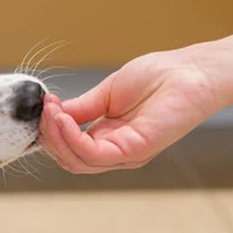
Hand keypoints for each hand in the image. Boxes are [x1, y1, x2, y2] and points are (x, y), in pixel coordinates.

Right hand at [39, 14, 232, 172]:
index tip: (43, 106)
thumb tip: (53, 114)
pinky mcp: (135, 150)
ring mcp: (125, 154)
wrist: (191, 71)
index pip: (71, 148)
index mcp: (109, 138)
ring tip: (50, 111)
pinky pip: (93, 154)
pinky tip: (63, 116)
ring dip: (56, 137)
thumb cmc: (158, 77)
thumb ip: (82, 108)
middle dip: (49, 137)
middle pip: (70, 160)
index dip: (52, 131)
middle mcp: (116, 151)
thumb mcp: (107, 93)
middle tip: (42, 110)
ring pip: (78, 161)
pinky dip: (72, 137)